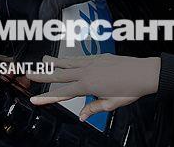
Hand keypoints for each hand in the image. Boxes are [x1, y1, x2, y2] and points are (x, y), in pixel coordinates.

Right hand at [27, 54, 159, 120]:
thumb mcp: (111, 103)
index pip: (63, 93)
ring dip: (55, 62)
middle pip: (60, 74)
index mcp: (88, 85)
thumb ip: (93, 108)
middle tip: (29, 73)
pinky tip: (66, 59)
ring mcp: (93, 62)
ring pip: (69, 63)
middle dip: (44, 74)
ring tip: (43, 60)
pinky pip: (80, 58)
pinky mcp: (99, 57)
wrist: (144, 73)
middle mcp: (87, 71)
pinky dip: (70, 59)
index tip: (33, 100)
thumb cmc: (130, 89)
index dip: (47, 97)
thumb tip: (81, 116)